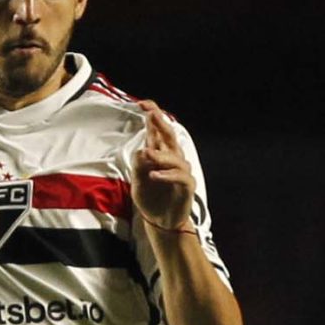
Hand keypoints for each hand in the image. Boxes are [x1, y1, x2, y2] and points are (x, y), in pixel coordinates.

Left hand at [131, 101, 194, 230]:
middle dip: (161, 123)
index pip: (157, 130)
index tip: (142, 104)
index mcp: (159, 153)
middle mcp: (172, 158)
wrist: (161, 220)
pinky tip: (155, 175)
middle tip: (151, 114)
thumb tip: (142, 151)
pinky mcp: (187, 185)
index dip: (153, 115)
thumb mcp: (138, 181)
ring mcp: (181, 171)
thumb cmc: (150, 197)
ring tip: (147, 154)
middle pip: (169, 136)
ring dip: (160, 155)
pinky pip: (179, 177)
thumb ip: (139, 165)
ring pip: (174, 157)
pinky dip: (167, 175)